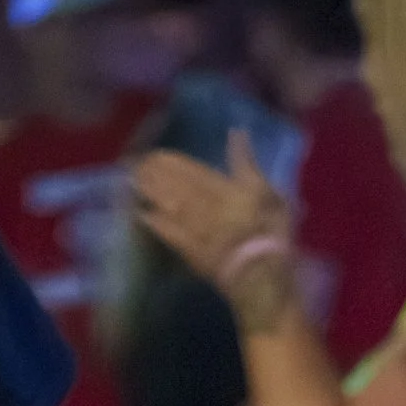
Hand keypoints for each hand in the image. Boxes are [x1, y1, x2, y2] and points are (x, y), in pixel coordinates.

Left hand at [130, 132, 291, 296]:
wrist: (258, 273)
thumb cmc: (269, 230)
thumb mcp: (266, 189)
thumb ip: (246, 161)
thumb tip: (236, 133)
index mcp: (218, 186)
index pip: (190, 169)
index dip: (171, 162)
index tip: (156, 153)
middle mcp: (200, 203)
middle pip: (173, 185)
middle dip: (154, 174)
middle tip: (137, 165)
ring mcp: (192, 228)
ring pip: (167, 204)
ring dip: (150, 192)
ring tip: (135, 182)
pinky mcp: (189, 252)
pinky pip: (168, 234)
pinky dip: (155, 224)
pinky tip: (142, 215)